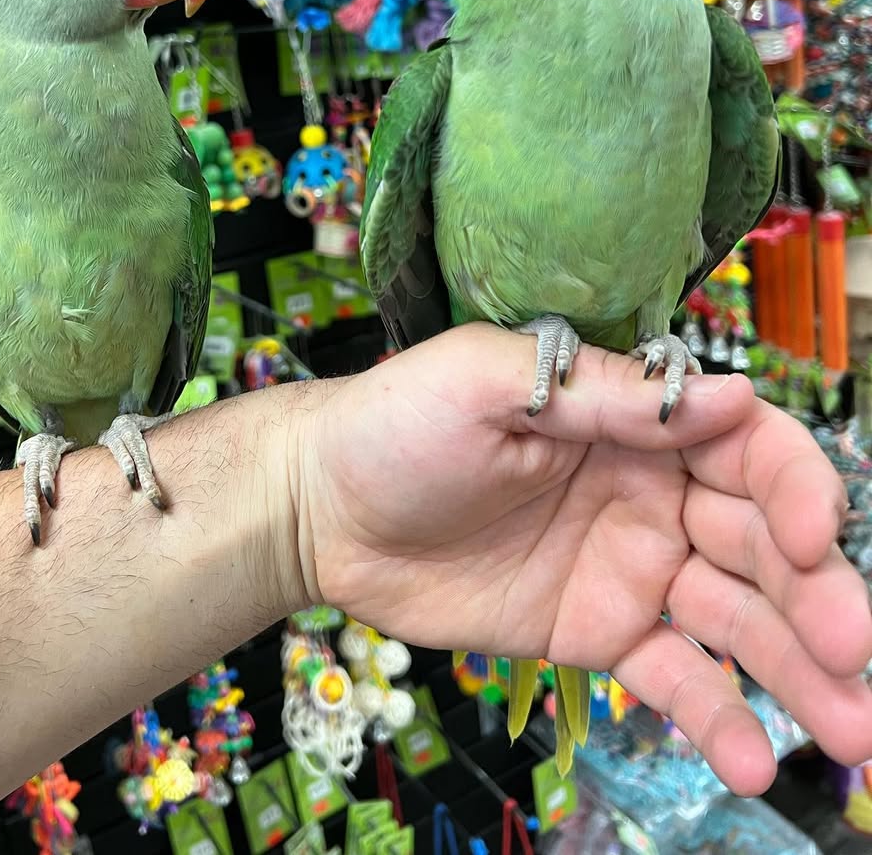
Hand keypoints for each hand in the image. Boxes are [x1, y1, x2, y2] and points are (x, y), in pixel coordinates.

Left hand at [293, 324, 871, 794]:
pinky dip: (717, 717)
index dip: (795, 489)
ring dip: (798, 672)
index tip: (814, 537)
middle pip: (761, 543)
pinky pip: (673, 677)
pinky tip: (752, 761)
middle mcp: (653, 494)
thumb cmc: (399, 421)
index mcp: (635, 422)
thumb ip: (604, 393)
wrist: (324, 507)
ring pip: (737, 619)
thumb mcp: (488, 381)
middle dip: (817, 595)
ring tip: (853, 733)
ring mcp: (631, 569)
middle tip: (851, 654)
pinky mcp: (597, 633)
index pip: (748, 449)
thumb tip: (733, 392)